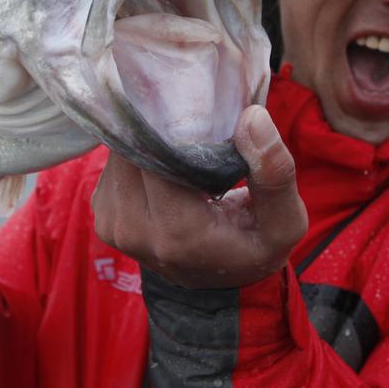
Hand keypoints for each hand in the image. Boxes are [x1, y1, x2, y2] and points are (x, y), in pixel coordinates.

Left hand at [91, 105, 306, 288]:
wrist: (222, 283)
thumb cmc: (255, 246)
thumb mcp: (284, 220)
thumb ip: (275, 171)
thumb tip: (253, 116)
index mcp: (178, 231)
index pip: (153, 154)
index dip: (167, 122)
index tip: (192, 103)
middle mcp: (135, 232)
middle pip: (130, 152)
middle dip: (155, 127)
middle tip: (188, 113)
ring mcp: (114, 227)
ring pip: (117, 157)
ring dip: (144, 141)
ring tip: (179, 140)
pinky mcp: (104, 219)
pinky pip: (112, 169)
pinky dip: (135, 157)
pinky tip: (163, 161)